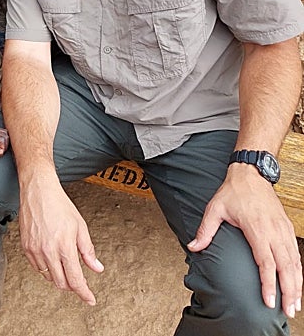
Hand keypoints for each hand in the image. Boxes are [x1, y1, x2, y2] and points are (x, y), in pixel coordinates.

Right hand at [19, 171, 102, 303]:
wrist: (38, 190)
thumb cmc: (59, 204)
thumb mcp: (80, 226)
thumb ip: (88, 250)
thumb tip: (97, 268)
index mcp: (64, 246)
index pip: (75, 279)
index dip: (84, 293)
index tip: (90, 299)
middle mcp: (48, 250)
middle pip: (61, 283)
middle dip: (72, 286)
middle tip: (79, 281)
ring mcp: (35, 250)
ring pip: (48, 277)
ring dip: (59, 277)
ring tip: (65, 267)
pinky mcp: (25, 247)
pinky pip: (37, 267)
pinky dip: (46, 269)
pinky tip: (52, 260)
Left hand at [188, 164, 301, 317]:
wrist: (251, 173)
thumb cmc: (233, 191)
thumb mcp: (215, 208)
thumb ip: (205, 230)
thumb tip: (193, 247)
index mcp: (257, 228)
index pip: (266, 262)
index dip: (269, 284)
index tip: (269, 301)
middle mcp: (274, 231)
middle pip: (286, 267)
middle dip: (288, 291)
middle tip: (288, 312)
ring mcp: (283, 230)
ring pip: (295, 262)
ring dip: (297, 285)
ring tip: (295, 305)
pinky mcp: (287, 228)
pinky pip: (296, 253)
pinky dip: (299, 271)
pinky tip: (298, 283)